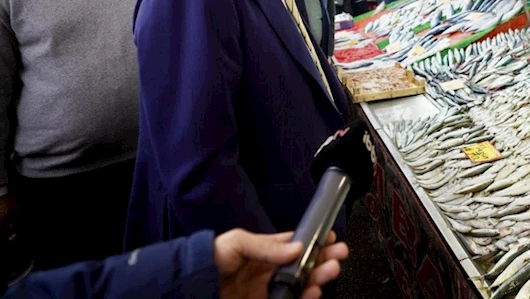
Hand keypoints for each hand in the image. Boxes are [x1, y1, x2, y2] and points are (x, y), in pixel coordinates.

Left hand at [215, 229, 348, 298]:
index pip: (296, 246)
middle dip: (324, 259)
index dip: (315, 241)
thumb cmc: (210, 259)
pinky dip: (305, 298)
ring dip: (319, 278)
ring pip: (302, 285)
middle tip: (339, 254)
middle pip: (305, 266)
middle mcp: (271, 271)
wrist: (190, 285)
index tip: (330, 238)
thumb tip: (296, 247)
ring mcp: (270, 290)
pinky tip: (313, 291)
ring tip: (331, 270)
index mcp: (266, 252)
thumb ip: (266, 246)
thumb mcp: (238, 242)